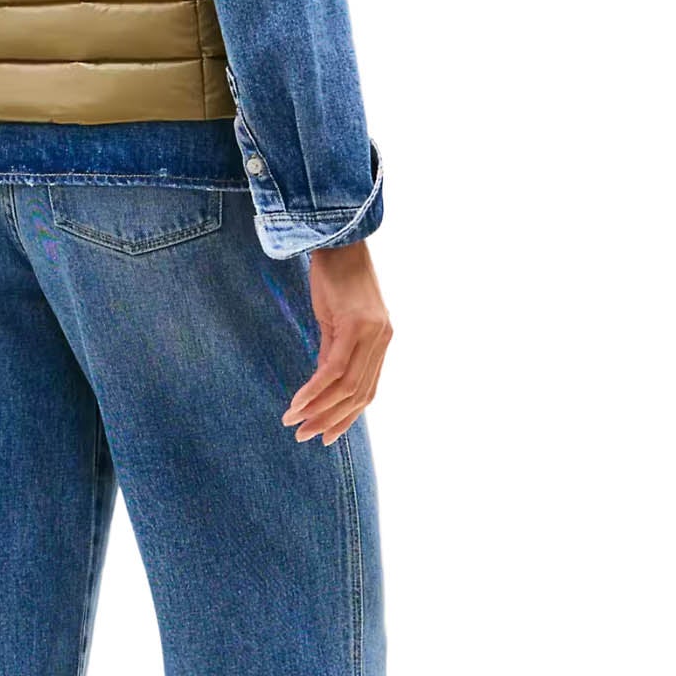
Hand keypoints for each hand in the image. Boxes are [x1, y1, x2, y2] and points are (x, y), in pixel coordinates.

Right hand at [282, 240, 392, 444]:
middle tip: (304, 436)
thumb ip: (333, 351)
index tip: (325, 435)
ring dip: (318, 409)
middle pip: (358, 395)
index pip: (368, 391)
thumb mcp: (334, 319)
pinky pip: (333, 368)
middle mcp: (382, 340)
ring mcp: (371, 333)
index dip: (347, 417)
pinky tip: (297, 402)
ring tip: (294, 423)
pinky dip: (314, 389)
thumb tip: (322, 382)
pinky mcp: (354, 325)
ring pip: (346, 386)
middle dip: (330, 420)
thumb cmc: (335, 275)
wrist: (337, 239)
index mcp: (381, 341)